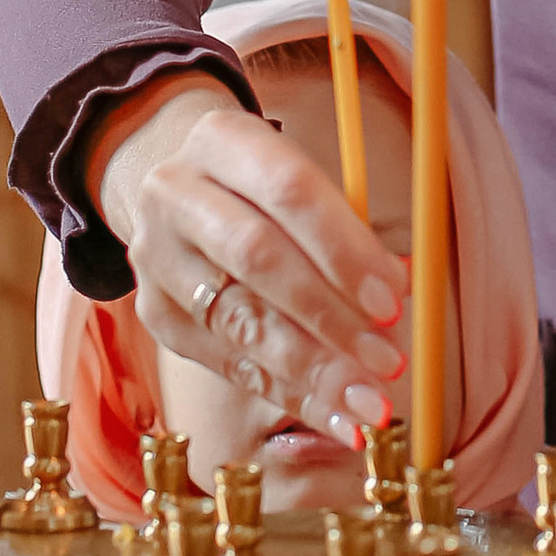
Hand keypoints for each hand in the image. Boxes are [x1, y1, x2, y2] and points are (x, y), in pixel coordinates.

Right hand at [97, 84, 405, 445]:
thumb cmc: (263, 187)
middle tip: (386, 359)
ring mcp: (155, 256)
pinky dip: (288, 393)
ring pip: (238, 320)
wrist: (174, 190)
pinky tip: (334, 416)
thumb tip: (402, 293)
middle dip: (329, 316)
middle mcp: (175, 192)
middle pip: (257, 258)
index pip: (288, 192)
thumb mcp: (300, 178)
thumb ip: (347, 230)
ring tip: (367, 401)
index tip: (394, 299)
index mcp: (222, 139)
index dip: (343, 248)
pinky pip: (227, 362)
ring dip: (312, 369)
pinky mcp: (154, 313)